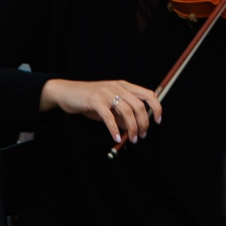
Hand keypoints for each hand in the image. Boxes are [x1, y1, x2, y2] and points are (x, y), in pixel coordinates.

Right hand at [40, 77, 161, 144]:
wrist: (67, 93)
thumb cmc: (90, 101)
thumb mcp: (110, 107)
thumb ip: (122, 116)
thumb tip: (134, 128)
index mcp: (124, 86)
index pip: (147, 94)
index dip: (156, 107)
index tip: (158, 121)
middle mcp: (117, 87)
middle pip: (139, 105)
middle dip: (144, 123)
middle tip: (141, 135)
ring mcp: (106, 92)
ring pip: (127, 111)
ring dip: (132, 128)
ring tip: (132, 138)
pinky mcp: (95, 100)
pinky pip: (109, 116)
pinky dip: (114, 129)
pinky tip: (117, 137)